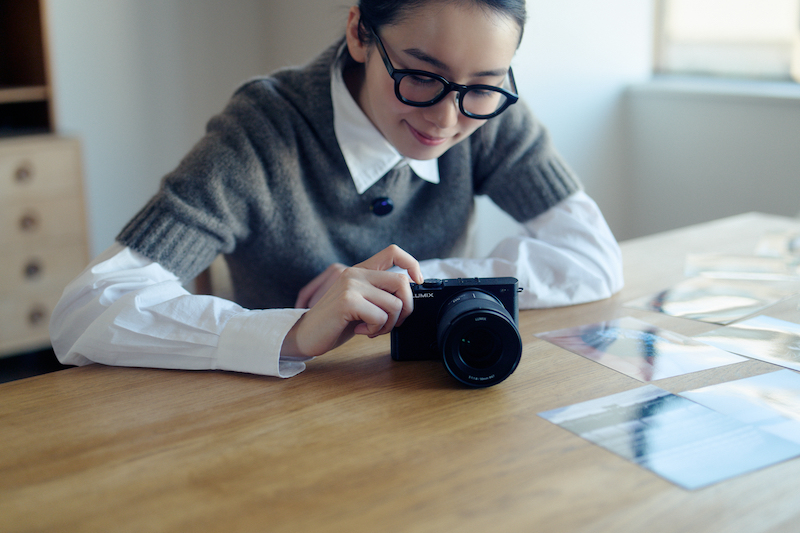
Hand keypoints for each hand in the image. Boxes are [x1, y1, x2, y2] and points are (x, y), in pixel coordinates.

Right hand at [282, 245, 423, 357]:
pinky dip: (374, 330)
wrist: (305, 334)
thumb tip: (409, 298)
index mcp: (361, 270)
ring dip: (388, 325)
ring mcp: (351, 285)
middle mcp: (356, 273)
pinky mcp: (348, 301)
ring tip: (370, 329)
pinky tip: (359, 331)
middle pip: (402, 282)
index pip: (393, 252)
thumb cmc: (336, 322)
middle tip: (391, 322)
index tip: (418, 282)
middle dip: (405, 308)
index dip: (412, 264)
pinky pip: (380, 317)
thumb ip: (379, 295)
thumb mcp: (361, 303)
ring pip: (394, 304)